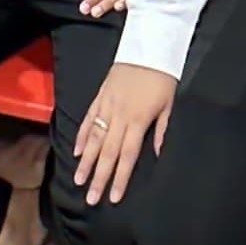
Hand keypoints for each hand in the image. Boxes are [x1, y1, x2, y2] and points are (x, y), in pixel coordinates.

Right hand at [74, 62, 175, 203]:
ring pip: (93, 138)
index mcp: (139, 120)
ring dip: (85, 161)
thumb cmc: (163, 77)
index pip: (127, 156)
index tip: (112, 197)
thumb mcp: (170, 105)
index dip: (120, 178)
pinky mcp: (100, 95)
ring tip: (78, 180)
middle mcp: (120, 116)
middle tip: (90, 198)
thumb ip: (162, 131)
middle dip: (98, 177)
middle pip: (107, 152)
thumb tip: (156, 155)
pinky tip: (75, 151)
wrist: (148, 46)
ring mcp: (107, 105)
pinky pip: (88, 118)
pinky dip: (81, 135)